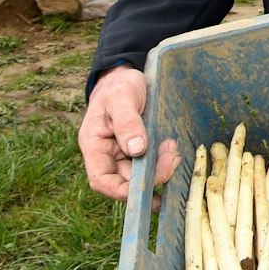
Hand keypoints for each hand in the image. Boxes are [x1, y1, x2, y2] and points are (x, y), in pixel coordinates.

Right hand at [79, 64, 176, 200]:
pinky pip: (150, 165)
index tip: (146, 188)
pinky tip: (174, 158)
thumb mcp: (122, 97)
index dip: (121, 191)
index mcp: (94, 145)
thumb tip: (136, 149)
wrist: (127, 77)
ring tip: (175, 153)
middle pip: (126, 181)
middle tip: (173, 159)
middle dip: (151, 176)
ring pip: (141, 175)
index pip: (101, 180)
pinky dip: (163, 165)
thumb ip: (127, 122)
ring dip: (160, 170)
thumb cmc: (119, 86)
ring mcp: (123, 154)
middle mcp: (107, 154)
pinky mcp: (140, 150)